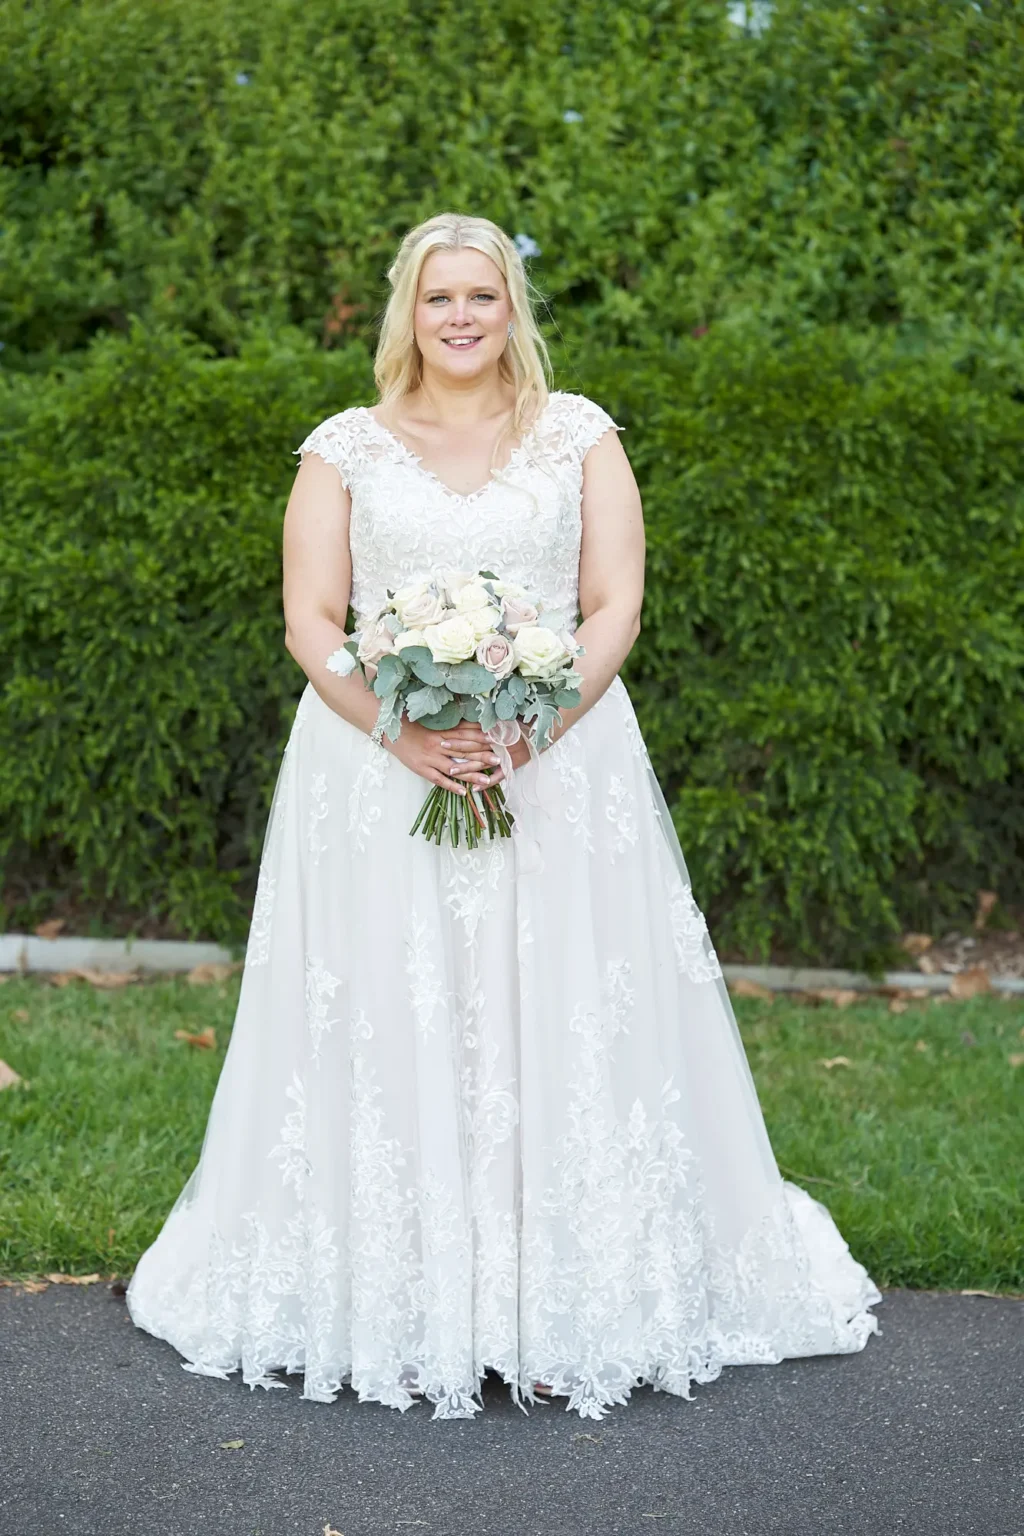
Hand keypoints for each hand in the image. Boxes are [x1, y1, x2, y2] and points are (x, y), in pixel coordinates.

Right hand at [383, 717, 500, 793]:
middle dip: (482, 755)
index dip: (481, 737)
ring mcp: (430, 758)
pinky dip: (451, 786)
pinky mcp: (422, 769)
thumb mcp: (434, 724)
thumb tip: (474, 725)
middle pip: (463, 751)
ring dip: (471, 774)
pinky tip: (464, 792)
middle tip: (499, 760)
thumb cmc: (415, 727)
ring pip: (454, 768)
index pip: (465, 734)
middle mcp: (438, 745)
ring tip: (487, 780)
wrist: (392, 733)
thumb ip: (452, 726)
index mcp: (442, 732)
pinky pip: (439, 780)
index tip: (497, 740)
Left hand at [437, 720, 532, 787]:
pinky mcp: (511, 767)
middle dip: (457, 749)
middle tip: (441, 749)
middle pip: (474, 747)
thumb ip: (490, 720)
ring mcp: (504, 757)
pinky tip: (473, 789)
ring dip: (466, 768)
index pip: (473, 733)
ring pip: (482, 763)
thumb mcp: (506, 720)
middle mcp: (498, 744)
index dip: (458, 734)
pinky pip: (497, 777)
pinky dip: (485, 784)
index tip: (443, 736)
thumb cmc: (522, 726)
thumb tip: (470, 715)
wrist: (541, 735)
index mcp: (496, 731)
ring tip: (451, 771)